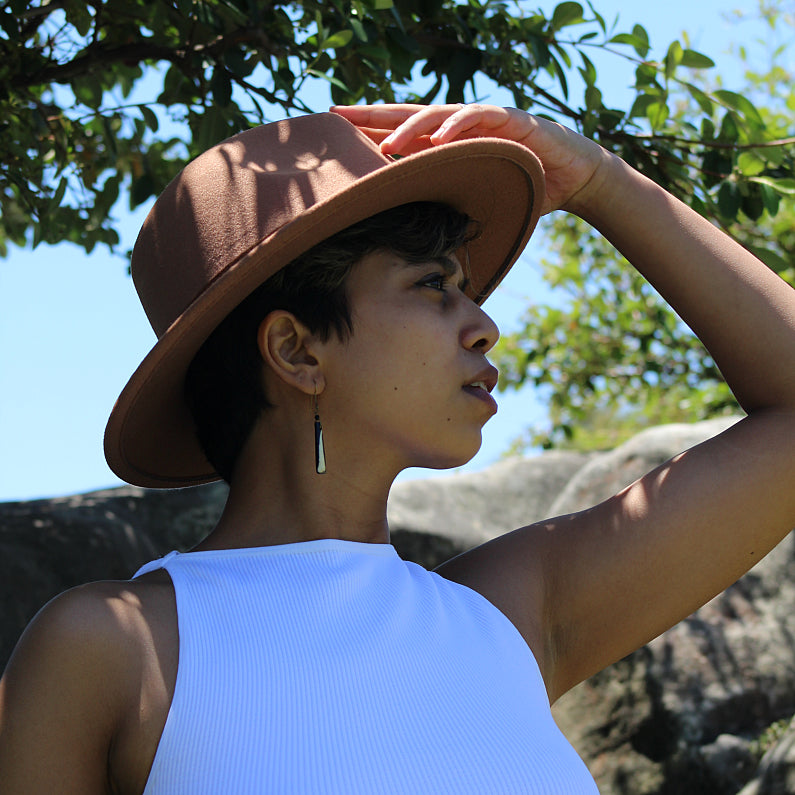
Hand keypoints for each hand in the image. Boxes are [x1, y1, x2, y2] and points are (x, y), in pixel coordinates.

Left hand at [330, 103, 609, 215]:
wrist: (573, 175)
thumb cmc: (522, 188)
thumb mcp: (477, 199)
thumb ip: (450, 205)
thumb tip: (417, 240)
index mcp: (449, 143)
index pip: (403, 133)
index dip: (370, 131)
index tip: (336, 135)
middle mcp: (461, 127)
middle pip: (409, 116)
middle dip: (374, 117)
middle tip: (339, 118)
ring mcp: (485, 120)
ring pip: (440, 117)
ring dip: (411, 128)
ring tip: (385, 144)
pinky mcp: (512, 121)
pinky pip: (481, 119)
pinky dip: (459, 127)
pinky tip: (437, 138)